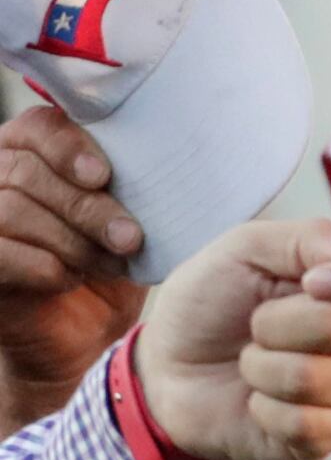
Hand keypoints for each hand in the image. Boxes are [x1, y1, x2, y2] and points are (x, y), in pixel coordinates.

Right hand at [0, 103, 141, 421]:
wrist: (84, 334)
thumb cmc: (110, 261)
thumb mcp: (129, 217)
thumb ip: (137, 182)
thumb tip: (183, 161)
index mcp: (32, 151)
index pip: (39, 126)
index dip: (68, 147)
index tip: (103, 175)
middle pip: (28, 171)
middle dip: (86, 207)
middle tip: (130, 238)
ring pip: (13, 210)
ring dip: (72, 240)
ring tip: (110, 263)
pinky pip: (1, 252)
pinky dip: (43, 266)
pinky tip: (71, 278)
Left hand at [128, 218, 330, 459]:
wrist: (167, 367)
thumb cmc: (210, 304)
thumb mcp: (244, 249)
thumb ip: (307, 241)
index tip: (313, 282)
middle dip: (275, 323)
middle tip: (253, 326)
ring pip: (317, 378)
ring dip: (260, 368)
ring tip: (251, 365)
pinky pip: (306, 425)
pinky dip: (262, 409)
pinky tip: (257, 403)